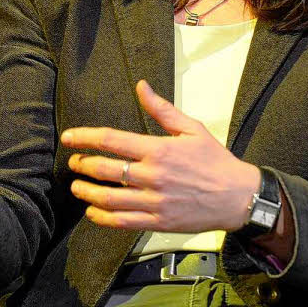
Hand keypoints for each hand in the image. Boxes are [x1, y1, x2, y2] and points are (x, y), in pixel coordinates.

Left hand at [60, 79, 260, 233]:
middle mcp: (152, 175)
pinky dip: (103, 217)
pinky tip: (93, 212)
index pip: (111, 140)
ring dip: (87, 192)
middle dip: (82, 164)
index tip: (69, 137)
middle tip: (74, 162)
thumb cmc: (215, 160)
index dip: (85, 137)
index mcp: (158, 149)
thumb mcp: (191, 128)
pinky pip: (123, 221)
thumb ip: (161, 109)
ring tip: (76, 187)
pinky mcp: (159, 221)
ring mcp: (154, 200)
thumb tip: (141, 86)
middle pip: (104, 169)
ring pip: (109, 197)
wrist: (238, 197)